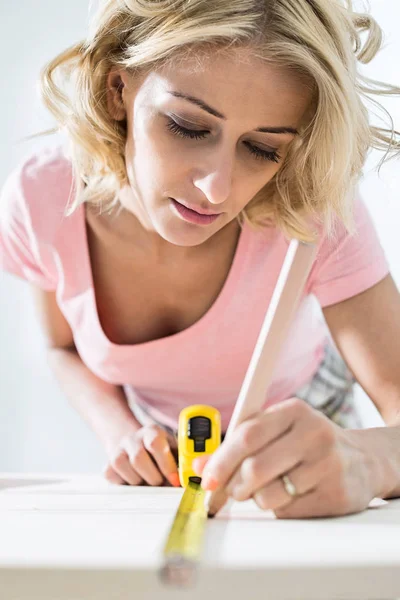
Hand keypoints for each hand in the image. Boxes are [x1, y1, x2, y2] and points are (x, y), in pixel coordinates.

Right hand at [104, 425, 179, 486]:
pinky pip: (114, 478)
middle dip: (153, 477)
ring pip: (126, 469)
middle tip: (160, 483)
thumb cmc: (158, 452)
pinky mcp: (107, 466)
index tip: (174, 480)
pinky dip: (127, 485)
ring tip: (148, 481)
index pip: (155, 443)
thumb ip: (181, 461)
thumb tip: (190, 478)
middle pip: (138, 459)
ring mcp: (117, 451)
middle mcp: (133, 438)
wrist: (131, 444)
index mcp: (152, 431)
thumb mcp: (171, 449)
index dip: (166, 464)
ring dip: (141, 482)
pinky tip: (134, 481)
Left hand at [193, 398, 377, 517]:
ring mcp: (327, 465)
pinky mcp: (336, 494)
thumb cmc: (307, 443)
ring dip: (256, 499)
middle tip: (230, 491)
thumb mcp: (278, 430)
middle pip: (255, 468)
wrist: (362, 460)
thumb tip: (199, 466)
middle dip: (234, 485)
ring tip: (264, 490)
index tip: (207, 477)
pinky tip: (290, 495)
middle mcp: (314, 434)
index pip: (247, 435)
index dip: (221, 460)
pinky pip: (287, 511)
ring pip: (268, 495)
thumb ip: (239, 444)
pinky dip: (278, 508)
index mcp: (294, 411)